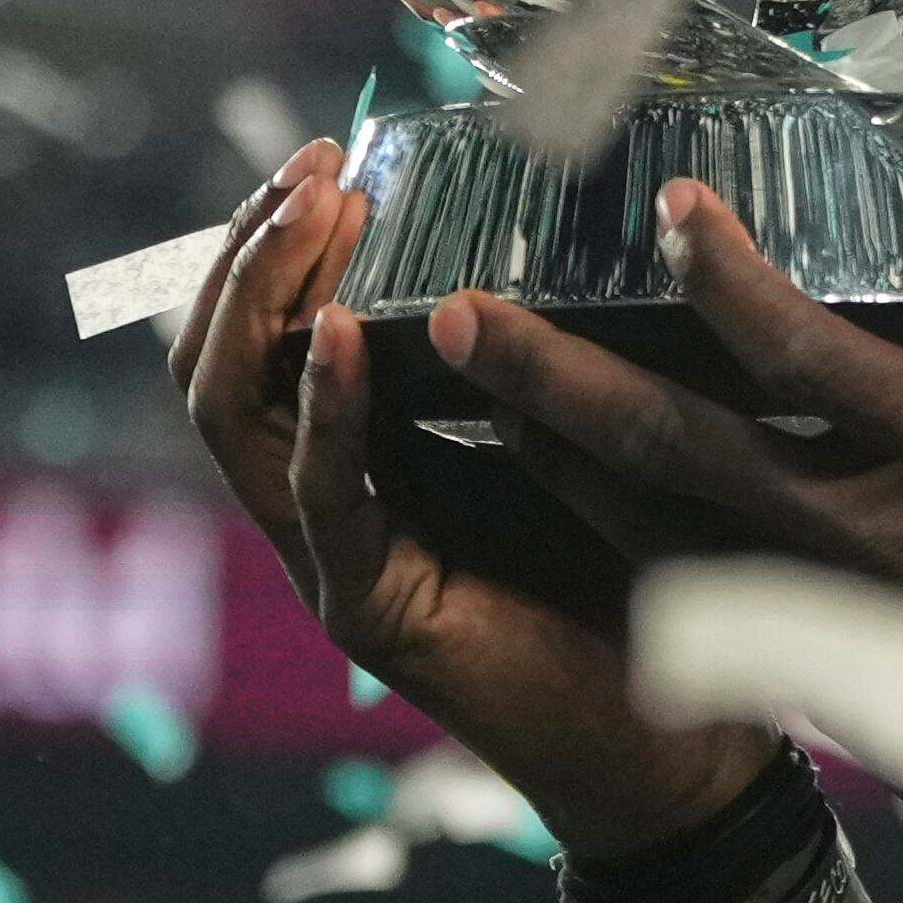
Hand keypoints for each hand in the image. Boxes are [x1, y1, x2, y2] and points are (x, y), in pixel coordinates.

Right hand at [171, 141, 772, 854]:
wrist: (676, 745)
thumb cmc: (641, 576)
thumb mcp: (582, 428)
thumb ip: (532, 352)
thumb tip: (545, 225)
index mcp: (372, 451)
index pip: (274, 333)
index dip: (281, 245)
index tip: (331, 157)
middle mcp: (332, 499)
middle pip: (226, 362)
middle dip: (252, 255)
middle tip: (308, 170)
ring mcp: (336, 558)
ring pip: (237, 418)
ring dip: (266, 306)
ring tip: (308, 219)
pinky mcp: (370, 608)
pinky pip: (322, 497)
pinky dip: (324, 409)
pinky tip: (343, 335)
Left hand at [421, 180, 902, 866]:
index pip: (803, 347)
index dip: (719, 272)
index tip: (664, 210)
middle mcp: (873, 531)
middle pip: (673, 445)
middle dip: (554, 378)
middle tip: (460, 317)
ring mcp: (842, 623)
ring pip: (661, 539)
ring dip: (560, 470)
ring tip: (480, 411)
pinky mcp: (838, 690)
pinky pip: (709, 618)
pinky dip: (635, 567)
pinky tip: (586, 530)